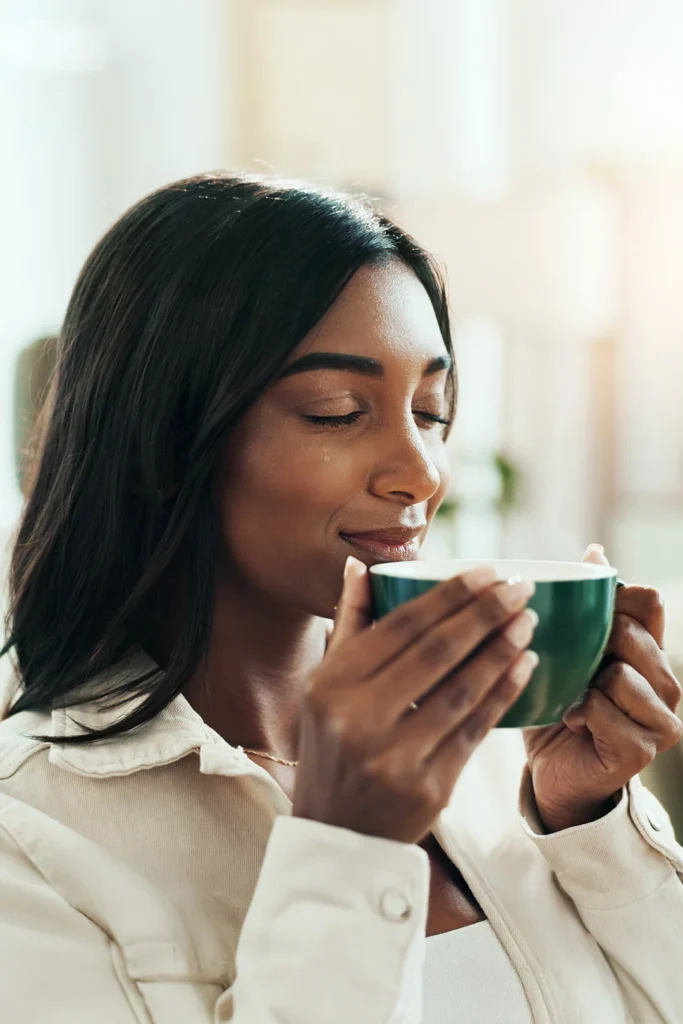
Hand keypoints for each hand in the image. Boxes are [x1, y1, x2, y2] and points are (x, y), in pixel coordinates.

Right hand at [292, 556, 538, 844]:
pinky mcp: (429, 788)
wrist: (338, 837)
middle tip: (520, 586)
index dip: (449, 595)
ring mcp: (395, 757)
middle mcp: (359, 718)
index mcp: (331, 685)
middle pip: (436, 652)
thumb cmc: (332, 748)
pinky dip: (503, 694)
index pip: (401, 626)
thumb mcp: (323, 686)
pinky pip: (476, 730)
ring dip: (502, 649)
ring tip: (528, 620)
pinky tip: (525, 666)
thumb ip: (348, 625)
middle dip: (485, 613)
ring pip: (462, 690)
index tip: (486, 570)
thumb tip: (360, 566)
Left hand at [523, 544, 682, 832]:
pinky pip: (606, 709)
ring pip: (621, 673)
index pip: (648, 600)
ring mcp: (661, 717)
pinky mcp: (644, 749)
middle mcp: (666, 682)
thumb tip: (595, 550)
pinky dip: (580, 712)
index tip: (583, 616)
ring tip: (575, 699)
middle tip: (575, 669)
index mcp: (651, 650)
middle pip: (632, 632)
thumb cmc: (561, 705)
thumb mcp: (573, 650)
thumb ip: (588, 607)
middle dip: (592, 645)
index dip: (613, 598)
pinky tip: (573, 721)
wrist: (553, 771)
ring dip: (586, 684)